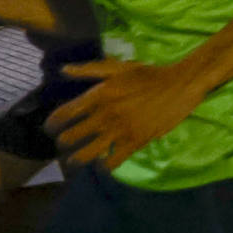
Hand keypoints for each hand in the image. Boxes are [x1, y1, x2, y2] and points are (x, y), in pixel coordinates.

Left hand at [46, 60, 203, 169]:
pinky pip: (111, 162)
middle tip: (66, 143)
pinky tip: (105, 161)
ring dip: (77, 159)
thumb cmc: (148, 74)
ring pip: (85, 155)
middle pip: (69, 138)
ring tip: (77, 159)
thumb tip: (64, 70)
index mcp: (97, 95)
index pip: (62, 116)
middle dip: (63, 143)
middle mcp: (104, 115)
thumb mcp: (118, 67)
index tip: (52, 128)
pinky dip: (104, 165)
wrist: (180, 84)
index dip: (51, 124)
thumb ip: (89, 69)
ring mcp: (119, 131)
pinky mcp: (135, 142)